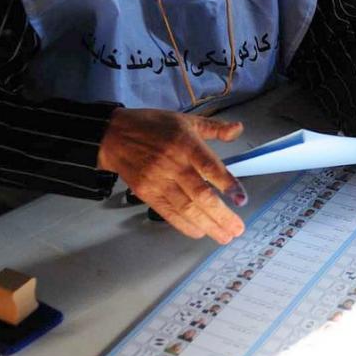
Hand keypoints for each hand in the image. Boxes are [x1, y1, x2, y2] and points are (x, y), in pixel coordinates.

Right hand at [98, 108, 246, 241]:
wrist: (114, 136)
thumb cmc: (153, 126)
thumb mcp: (186, 120)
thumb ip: (214, 128)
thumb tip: (238, 129)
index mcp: (186, 143)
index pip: (210, 166)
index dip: (227, 184)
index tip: (242, 199)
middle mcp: (173, 164)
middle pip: (200, 194)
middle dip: (221, 215)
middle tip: (237, 229)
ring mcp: (158, 180)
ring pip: (186, 207)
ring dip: (207, 224)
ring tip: (224, 236)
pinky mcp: (146, 193)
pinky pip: (168, 212)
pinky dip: (184, 225)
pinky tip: (200, 232)